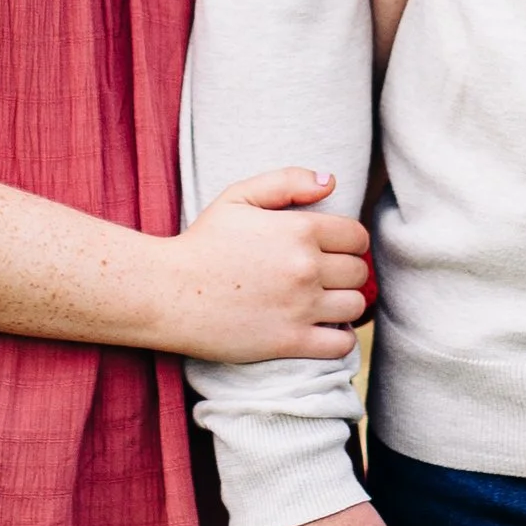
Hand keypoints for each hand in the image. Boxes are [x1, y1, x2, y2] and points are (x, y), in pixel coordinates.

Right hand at [167, 173, 371, 365]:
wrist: (167, 292)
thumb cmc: (202, 242)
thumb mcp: (239, 197)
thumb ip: (288, 181)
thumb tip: (333, 181)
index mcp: (300, 229)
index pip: (357, 237)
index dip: (349, 243)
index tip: (332, 251)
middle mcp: (306, 267)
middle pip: (358, 273)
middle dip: (346, 273)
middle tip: (324, 277)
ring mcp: (300, 307)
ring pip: (355, 307)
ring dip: (344, 304)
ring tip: (323, 303)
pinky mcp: (290, 342)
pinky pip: (341, 345)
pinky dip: (338, 340)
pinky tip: (320, 330)